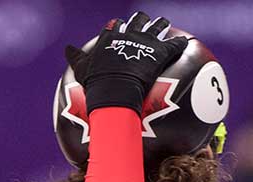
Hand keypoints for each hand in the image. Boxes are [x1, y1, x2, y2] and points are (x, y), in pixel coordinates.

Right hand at [65, 12, 188, 112]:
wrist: (115, 90)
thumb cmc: (96, 83)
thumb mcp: (82, 69)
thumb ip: (76, 57)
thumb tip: (68, 48)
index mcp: (111, 38)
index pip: (115, 26)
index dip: (119, 26)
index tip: (120, 26)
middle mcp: (129, 35)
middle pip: (137, 21)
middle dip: (141, 20)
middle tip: (145, 21)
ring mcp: (146, 42)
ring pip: (157, 27)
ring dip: (161, 25)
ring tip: (164, 25)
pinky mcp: (161, 52)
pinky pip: (174, 44)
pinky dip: (179, 43)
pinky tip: (184, 42)